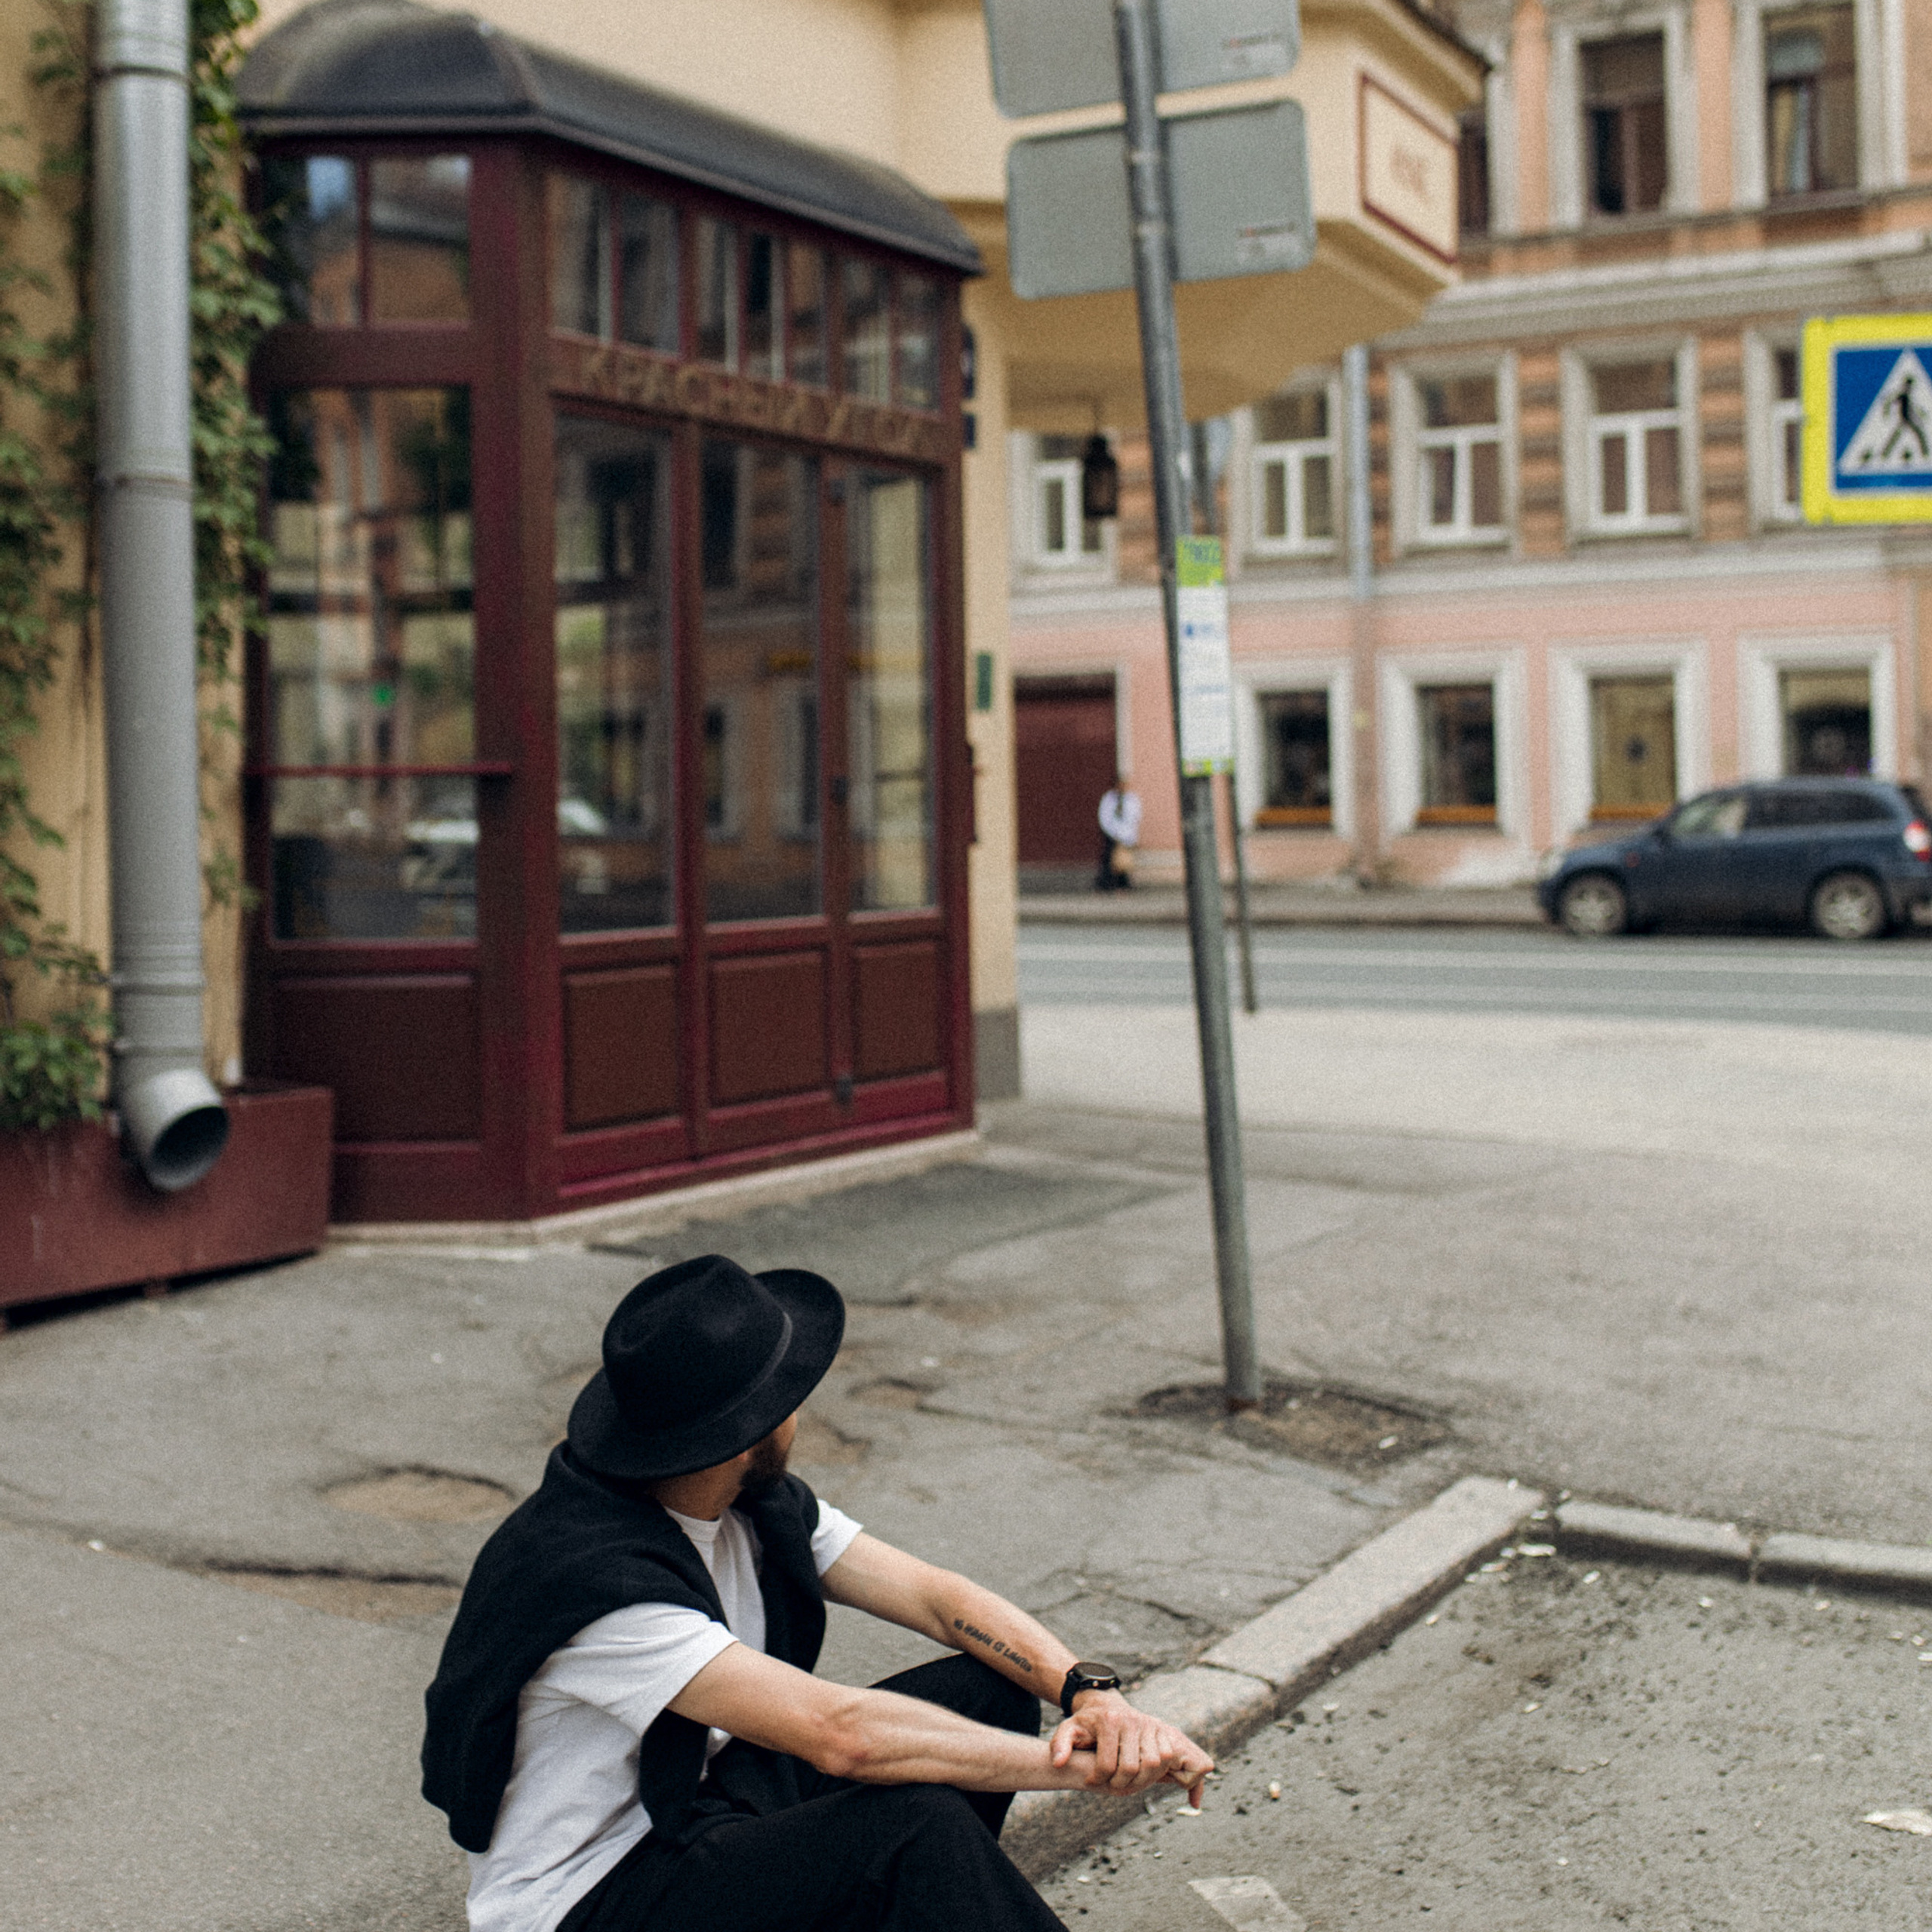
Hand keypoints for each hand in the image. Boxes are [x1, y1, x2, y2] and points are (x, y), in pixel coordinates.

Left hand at [1048, 1689, 1213, 1803]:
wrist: (1105, 1705)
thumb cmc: (1086, 1723)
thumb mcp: (1067, 1730)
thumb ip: (1059, 1744)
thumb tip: (1058, 1763)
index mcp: (1110, 1721)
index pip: (1109, 1763)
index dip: (1100, 1779)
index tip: (1092, 1782)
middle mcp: (1133, 1721)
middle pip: (1134, 1766)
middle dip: (1123, 1784)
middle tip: (1113, 1787)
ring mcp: (1151, 1725)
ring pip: (1157, 1763)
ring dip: (1146, 1781)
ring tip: (1131, 1784)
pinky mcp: (1164, 1731)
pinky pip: (1177, 1755)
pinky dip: (1186, 1777)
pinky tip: (1192, 1801)